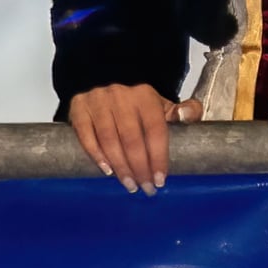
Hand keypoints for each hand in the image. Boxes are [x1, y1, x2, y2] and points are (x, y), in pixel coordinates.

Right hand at [68, 84, 202, 192]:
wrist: (105, 80)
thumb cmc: (138, 103)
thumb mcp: (162, 104)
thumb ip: (183, 111)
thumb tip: (189, 114)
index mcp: (145, 96)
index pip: (154, 130)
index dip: (158, 157)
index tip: (160, 180)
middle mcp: (121, 96)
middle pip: (131, 138)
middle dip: (139, 167)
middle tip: (145, 188)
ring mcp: (98, 101)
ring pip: (109, 140)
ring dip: (120, 167)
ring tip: (129, 185)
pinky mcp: (79, 108)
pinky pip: (86, 136)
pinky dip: (96, 155)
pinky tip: (107, 171)